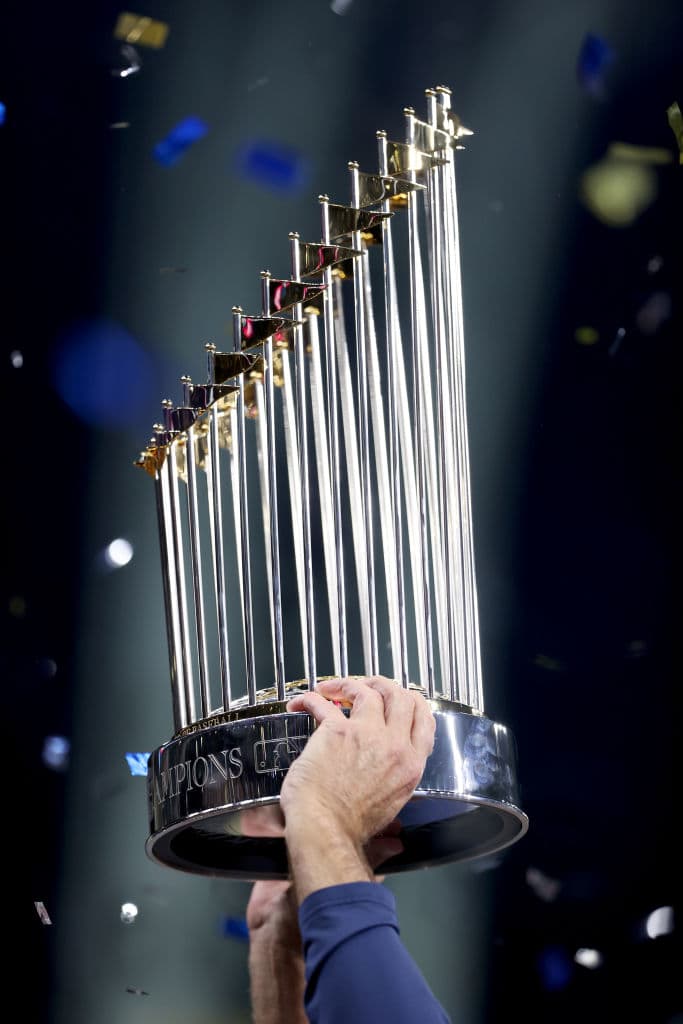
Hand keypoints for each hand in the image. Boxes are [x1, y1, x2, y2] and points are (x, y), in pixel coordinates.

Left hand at [280, 676, 435, 850]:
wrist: (325, 830)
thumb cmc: (349, 827)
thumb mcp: (389, 809)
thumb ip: (395, 794)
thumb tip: (394, 822)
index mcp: (411, 765)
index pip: (424, 719)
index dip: (411, 701)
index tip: (398, 697)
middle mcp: (395, 746)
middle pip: (400, 696)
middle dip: (383, 684)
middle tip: (366, 686)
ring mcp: (368, 734)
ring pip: (368, 691)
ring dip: (348, 684)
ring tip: (332, 689)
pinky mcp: (337, 731)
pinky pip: (324, 702)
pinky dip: (311, 698)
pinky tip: (302, 703)